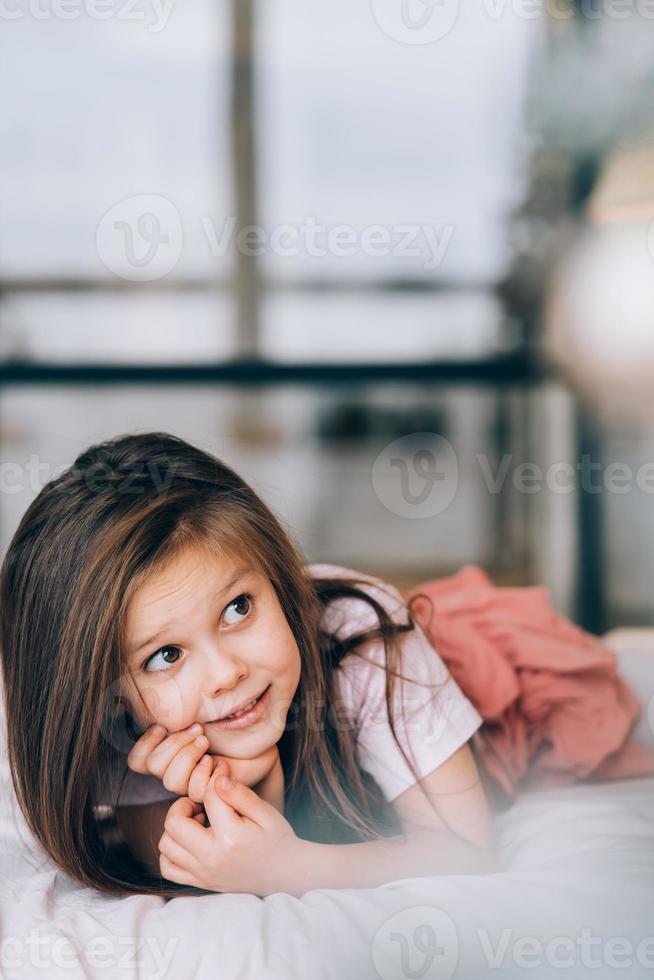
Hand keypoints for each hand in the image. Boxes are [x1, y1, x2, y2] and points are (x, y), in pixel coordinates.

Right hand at [126, 723, 221, 802]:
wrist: (258, 739)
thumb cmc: (228, 725)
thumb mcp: (198, 715)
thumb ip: (175, 719)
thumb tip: (159, 718)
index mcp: (169, 754)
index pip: (138, 761)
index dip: (146, 743)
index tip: (163, 726)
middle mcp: (176, 772)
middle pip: (154, 766)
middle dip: (176, 743)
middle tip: (199, 730)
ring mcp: (191, 786)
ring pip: (171, 781)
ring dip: (189, 755)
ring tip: (207, 742)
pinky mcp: (209, 796)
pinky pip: (196, 790)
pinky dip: (208, 771)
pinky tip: (221, 763)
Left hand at [157, 768, 300, 895]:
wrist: (285, 874)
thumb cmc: (277, 839)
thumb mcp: (266, 812)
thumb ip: (240, 794)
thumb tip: (217, 779)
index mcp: (231, 837)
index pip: (206, 797)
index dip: (213, 782)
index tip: (221, 784)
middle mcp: (212, 858)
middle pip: (174, 823)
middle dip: (182, 805)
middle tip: (200, 804)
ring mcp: (204, 873)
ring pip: (166, 845)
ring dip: (175, 828)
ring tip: (196, 823)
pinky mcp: (201, 883)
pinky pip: (168, 868)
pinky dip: (170, 852)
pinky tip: (188, 841)